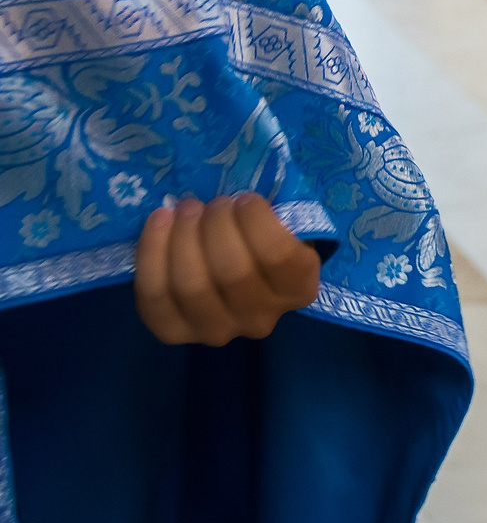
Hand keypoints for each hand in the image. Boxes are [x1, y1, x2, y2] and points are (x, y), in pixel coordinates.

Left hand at [133, 193, 321, 344]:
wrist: (237, 277)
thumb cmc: (264, 239)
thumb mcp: (287, 225)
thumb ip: (277, 212)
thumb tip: (243, 190)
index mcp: (299, 289)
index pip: (278, 257)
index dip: (256, 221)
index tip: (245, 198)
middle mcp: (261, 318)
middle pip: (231, 271)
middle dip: (215, 224)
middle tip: (211, 202)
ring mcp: (217, 330)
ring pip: (190, 285)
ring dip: (182, 236)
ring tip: (185, 208)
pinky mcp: (175, 333)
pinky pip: (154, 297)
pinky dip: (151, 254)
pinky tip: (159, 221)